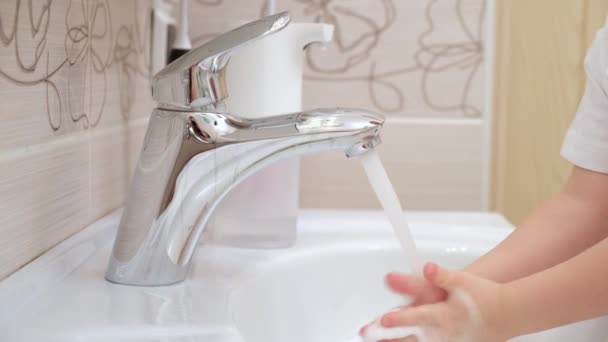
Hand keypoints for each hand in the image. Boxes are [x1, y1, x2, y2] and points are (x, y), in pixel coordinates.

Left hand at [366, 262, 510, 341]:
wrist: (505, 313)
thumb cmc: (483, 295)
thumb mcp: (462, 281)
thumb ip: (441, 275)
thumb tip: (427, 267)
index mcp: (445, 315)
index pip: (418, 317)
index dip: (400, 318)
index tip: (384, 318)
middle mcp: (444, 333)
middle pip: (412, 338)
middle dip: (390, 338)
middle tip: (369, 336)